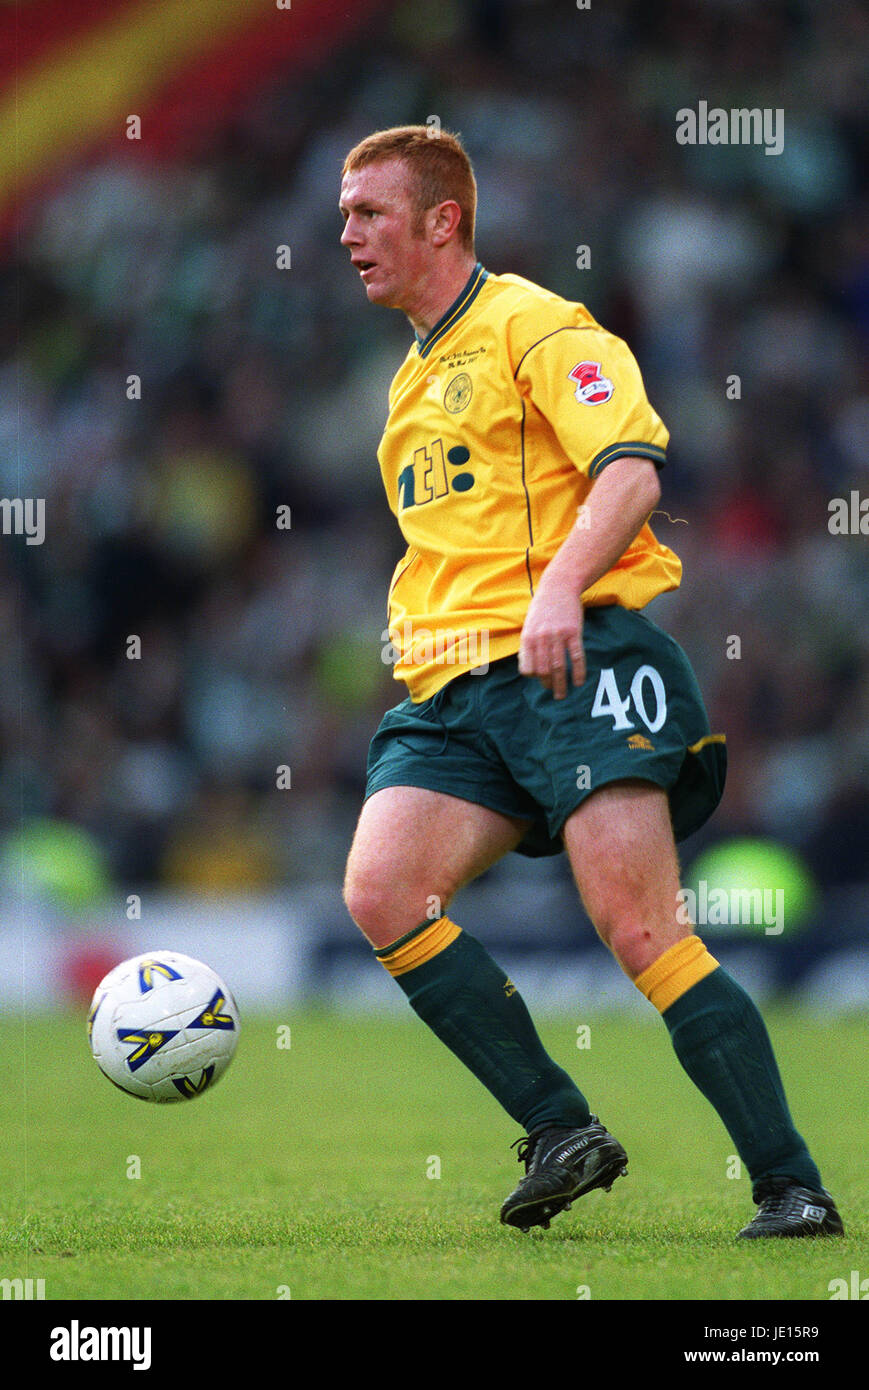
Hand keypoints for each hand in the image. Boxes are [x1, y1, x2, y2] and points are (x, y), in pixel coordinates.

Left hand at [518, 582, 584, 698]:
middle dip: (548, 685)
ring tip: (563, 694)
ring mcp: (557, 635)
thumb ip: (528, 645)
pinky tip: (579, 681)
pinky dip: (578, 672)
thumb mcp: (529, 625)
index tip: (541, 680)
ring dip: (561, 684)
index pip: (527, 668)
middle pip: (543, 670)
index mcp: (527, 638)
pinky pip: (576, 657)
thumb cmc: (543, 608)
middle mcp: (541, 638)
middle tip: (555, 694)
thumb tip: (527, 667)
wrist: (559, 587)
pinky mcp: (573, 632)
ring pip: (559, 667)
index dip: (534, 677)